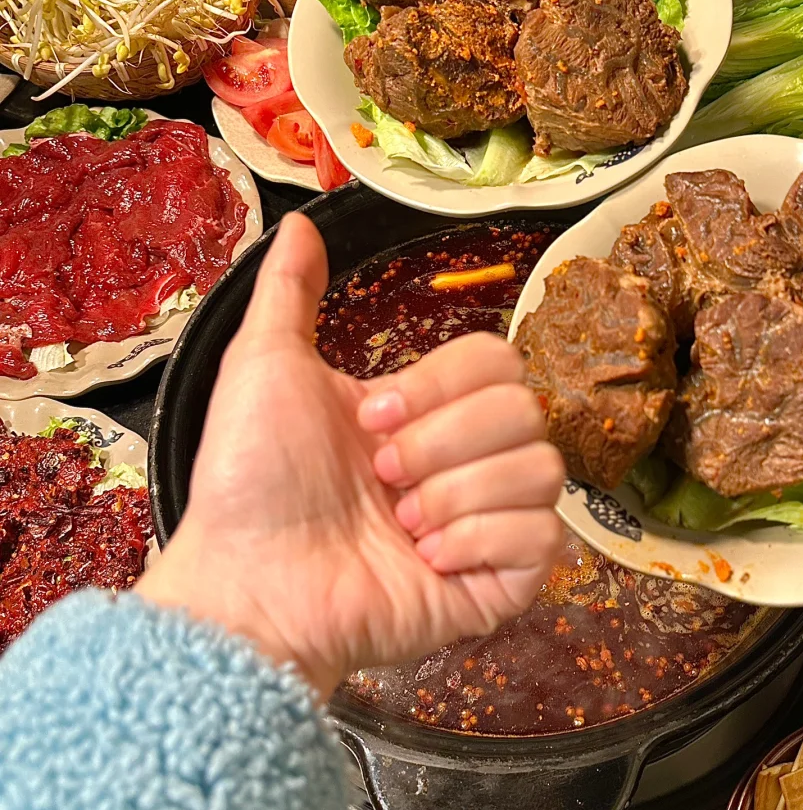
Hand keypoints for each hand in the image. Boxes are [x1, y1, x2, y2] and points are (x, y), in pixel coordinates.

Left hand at [138, 213, 564, 697]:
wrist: (248, 581)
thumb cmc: (250, 480)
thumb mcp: (265, 365)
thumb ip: (290, 292)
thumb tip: (301, 223)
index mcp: (424, 414)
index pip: (497, 361)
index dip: (442, 383)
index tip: (371, 417)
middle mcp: (463, 464)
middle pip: (527, 410)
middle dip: (445, 441)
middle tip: (380, 476)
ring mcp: (486, 527)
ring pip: (545, 470)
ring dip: (460, 491)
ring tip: (400, 523)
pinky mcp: (500, 585)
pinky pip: (547, 538)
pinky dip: (485, 540)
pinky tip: (428, 559)